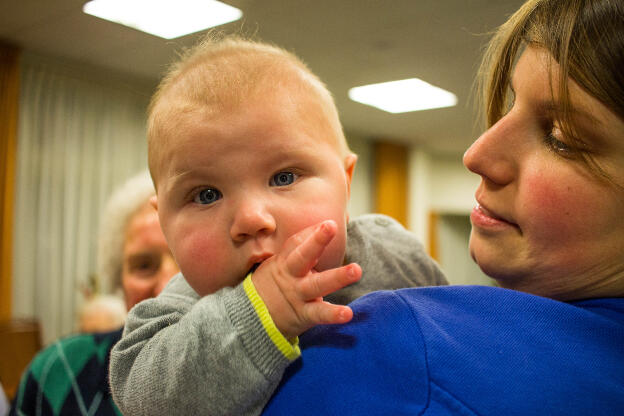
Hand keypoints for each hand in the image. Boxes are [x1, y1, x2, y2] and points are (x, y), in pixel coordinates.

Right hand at [251, 220, 361, 339]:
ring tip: (356, 269)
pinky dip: (333, 314)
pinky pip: (319, 314)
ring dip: (337, 277)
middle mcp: (291, 275)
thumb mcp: (281, 264)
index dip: (312, 232)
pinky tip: (348, 313)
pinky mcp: (303, 315)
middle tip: (331, 227)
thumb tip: (330, 223)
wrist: (252, 319)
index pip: (297, 243)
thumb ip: (303, 248)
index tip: (329, 223)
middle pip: (303, 256)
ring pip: (317, 284)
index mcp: (285, 261)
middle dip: (317, 241)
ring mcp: (297, 295)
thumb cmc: (274, 285)